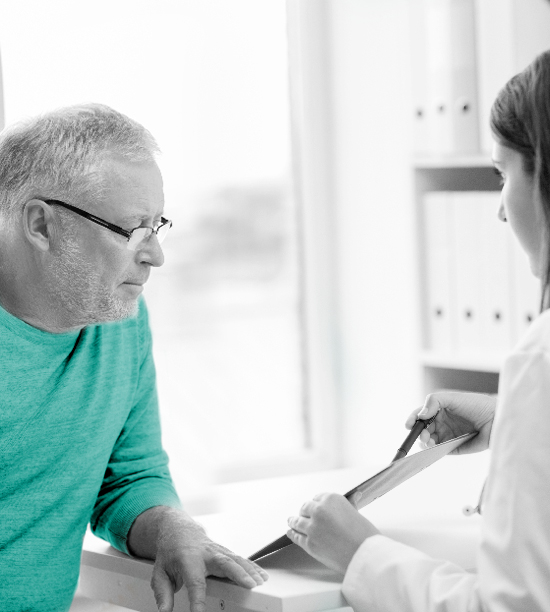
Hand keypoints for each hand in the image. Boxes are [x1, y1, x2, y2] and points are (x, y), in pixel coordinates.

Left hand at [128, 507, 267, 611]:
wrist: (178, 530)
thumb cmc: (169, 553)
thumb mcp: (159, 573)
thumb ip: (162, 594)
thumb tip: (165, 611)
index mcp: (187, 559)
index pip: (195, 582)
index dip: (198, 600)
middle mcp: (205, 553)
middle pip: (224, 563)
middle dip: (237, 574)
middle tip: (249, 586)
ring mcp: (217, 551)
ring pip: (236, 559)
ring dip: (249, 571)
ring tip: (259, 584)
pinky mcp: (225, 552)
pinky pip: (240, 559)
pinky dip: (252, 567)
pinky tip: (261, 576)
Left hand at [286, 493, 378, 574]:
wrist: (365, 555)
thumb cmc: (365, 535)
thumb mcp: (357, 514)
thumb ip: (350, 505)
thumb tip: (354, 496)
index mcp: (331, 499)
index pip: (317, 498)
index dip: (317, 504)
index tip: (315, 507)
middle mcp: (319, 510)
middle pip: (305, 508)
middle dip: (305, 512)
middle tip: (304, 515)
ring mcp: (312, 527)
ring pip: (297, 521)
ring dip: (294, 521)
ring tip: (291, 521)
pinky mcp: (309, 543)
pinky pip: (296, 536)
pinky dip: (292, 533)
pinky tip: (291, 532)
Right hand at [406, 391, 496, 453]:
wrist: (496, 419)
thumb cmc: (476, 405)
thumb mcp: (452, 398)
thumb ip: (433, 402)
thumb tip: (420, 415)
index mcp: (439, 410)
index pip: (421, 414)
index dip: (413, 418)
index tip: (408, 425)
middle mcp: (442, 423)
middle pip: (422, 429)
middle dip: (418, 433)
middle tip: (422, 435)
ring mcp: (448, 436)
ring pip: (429, 441)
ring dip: (424, 442)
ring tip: (428, 441)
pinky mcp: (455, 447)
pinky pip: (440, 451)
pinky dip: (433, 451)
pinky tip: (433, 448)